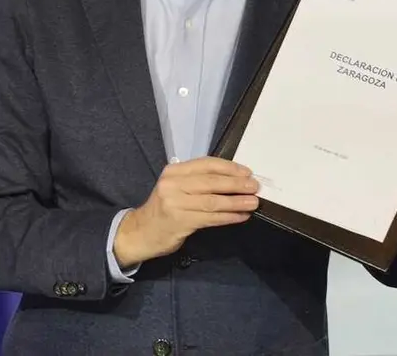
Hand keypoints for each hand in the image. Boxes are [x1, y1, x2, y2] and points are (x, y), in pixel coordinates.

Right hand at [113, 156, 259, 267]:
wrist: (142, 231)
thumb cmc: (164, 209)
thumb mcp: (175, 188)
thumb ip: (197, 181)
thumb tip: (232, 180)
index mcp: (173, 171)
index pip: (206, 164)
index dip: (229, 167)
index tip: (247, 172)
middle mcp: (172, 184)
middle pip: (211, 182)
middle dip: (236, 184)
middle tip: (255, 187)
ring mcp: (175, 203)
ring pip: (213, 201)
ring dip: (236, 202)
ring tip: (253, 203)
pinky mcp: (180, 221)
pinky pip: (210, 218)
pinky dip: (228, 217)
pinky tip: (241, 216)